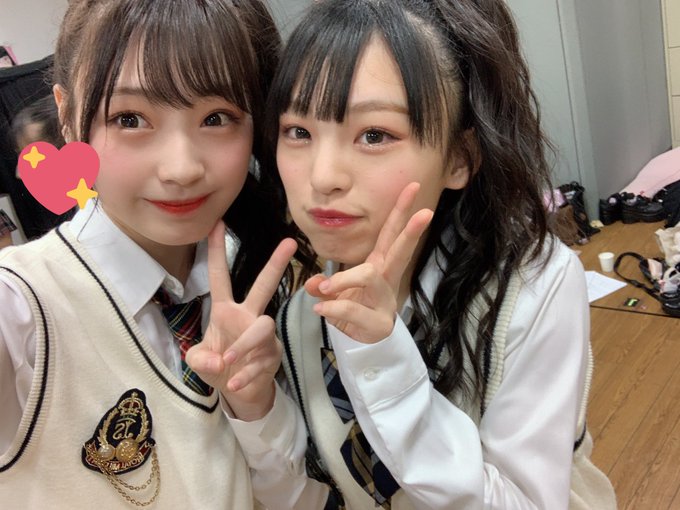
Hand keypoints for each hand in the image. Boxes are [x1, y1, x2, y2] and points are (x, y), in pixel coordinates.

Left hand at [185, 221, 296, 420]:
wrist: (240, 392)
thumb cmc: (219, 366)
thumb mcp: (199, 362)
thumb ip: (200, 359)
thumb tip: (219, 360)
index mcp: (226, 310)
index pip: (220, 277)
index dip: (217, 251)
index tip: (216, 224)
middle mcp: (248, 316)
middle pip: (264, 286)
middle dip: (275, 264)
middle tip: (289, 243)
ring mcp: (263, 335)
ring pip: (262, 328)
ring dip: (243, 344)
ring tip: (228, 361)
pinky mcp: (273, 355)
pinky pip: (260, 361)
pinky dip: (245, 374)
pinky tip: (234, 384)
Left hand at [306, 182, 432, 342]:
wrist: (362, 345)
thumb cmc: (354, 310)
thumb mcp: (335, 293)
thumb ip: (324, 284)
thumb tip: (314, 283)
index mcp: (380, 265)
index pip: (391, 233)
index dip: (401, 211)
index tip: (413, 186)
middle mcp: (386, 280)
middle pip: (400, 251)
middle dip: (411, 231)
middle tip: (426, 212)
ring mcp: (385, 301)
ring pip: (370, 275)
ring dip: (344, 278)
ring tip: (324, 288)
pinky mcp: (378, 323)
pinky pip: (353, 309)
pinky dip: (333, 308)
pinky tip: (320, 309)